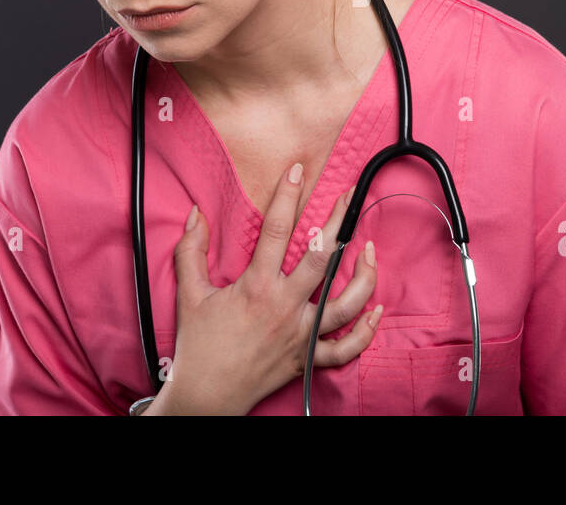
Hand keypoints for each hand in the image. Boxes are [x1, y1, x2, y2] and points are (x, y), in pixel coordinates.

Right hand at [150, 161, 381, 414]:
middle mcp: (285, 307)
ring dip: (363, 275)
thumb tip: (195, 214)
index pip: (277, 231)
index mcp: (256, 286)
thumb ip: (191, 250)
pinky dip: (366, 331)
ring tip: (369, 250)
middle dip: (339, 222)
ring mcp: (301, 334)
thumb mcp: (189, 292)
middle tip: (350, 195)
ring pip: (346, 303)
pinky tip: (376, 309)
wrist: (206, 396)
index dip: (287, 196)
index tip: (297, 170)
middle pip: (322, 258)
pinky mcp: (308, 359)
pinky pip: (345, 347)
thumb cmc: (199, 344)